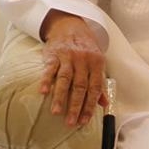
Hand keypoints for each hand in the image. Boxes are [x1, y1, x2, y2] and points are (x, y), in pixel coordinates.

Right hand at [39, 10, 108, 126]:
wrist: (71, 25)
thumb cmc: (86, 48)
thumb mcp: (97, 62)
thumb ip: (100, 83)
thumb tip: (105, 104)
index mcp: (97, 63)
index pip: (94, 88)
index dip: (90, 105)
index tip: (84, 121)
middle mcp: (83, 60)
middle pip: (80, 86)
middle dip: (76, 106)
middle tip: (70, 122)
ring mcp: (68, 56)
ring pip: (65, 79)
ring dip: (60, 97)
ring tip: (57, 113)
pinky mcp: (54, 54)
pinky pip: (50, 68)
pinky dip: (45, 80)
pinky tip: (43, 92)